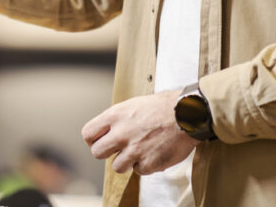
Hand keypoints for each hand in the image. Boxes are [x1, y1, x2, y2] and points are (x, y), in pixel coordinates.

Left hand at [81, 90, 197, 175]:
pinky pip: (139, 171)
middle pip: (97, 153)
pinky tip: (153, 153)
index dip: (93, 139)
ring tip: (139, 150)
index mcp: (116, 116)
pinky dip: (145, 165)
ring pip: (117, 167)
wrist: (187, 114)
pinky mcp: (149, 163)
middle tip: (118, 149)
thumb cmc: (163, 106)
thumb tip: (107, 131)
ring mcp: (135, 149)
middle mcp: (122, 133)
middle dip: (107, 152)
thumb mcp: (133, 104)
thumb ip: (117, 119)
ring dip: (127, 161)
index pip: (88, 134)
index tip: (100, 141)